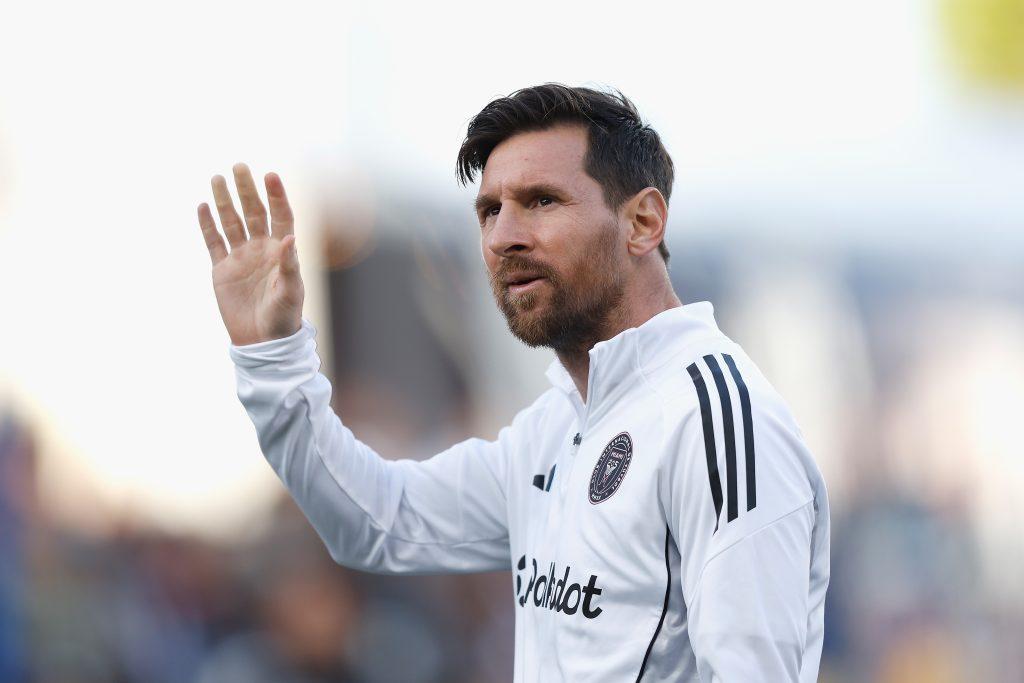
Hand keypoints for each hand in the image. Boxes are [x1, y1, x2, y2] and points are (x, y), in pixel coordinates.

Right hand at [197, 163, 304, 345]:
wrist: (261, 342)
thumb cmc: (283, 317)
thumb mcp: (290, 292)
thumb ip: (289, 265)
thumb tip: (290, 237)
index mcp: (282, 251)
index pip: (281, 216)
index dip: (276, 196)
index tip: (270, 175)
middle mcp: (261, 249)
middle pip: (254, 212)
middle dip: (247, 190)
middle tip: (239, 166)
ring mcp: (240, 258)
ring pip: (232, 222)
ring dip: (225, 201)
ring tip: (217, 177)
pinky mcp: (222, 269)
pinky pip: (213, 242)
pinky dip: (207, 225)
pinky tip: (203, 205)